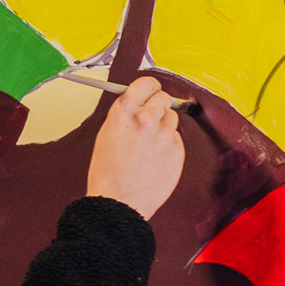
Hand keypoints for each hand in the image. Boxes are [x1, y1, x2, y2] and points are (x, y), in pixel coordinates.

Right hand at [87, 77, 185, 219]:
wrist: (118, 202)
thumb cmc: (107, 172)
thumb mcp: (107, 133)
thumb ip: (125, 114)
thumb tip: (139, 103)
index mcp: (124, 111)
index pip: (147, 83)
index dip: (149, 88)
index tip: (150, 92)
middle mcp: (146, 118)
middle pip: (164, 97)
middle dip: (158, 106)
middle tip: (150, 120)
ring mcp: (164, 134)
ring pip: (172, 118)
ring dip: (164, 126)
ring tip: (149, 145)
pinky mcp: (177, 150)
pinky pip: (176, 139)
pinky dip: (168, 146)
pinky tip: (154, 159)